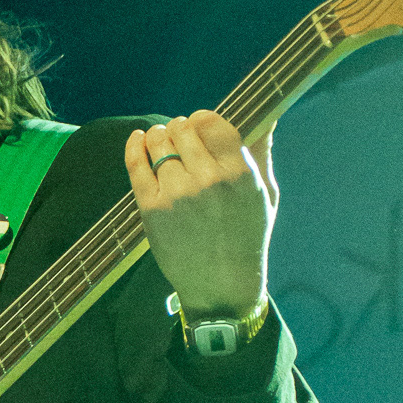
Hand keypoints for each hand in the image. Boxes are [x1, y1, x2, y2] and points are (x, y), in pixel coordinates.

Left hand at [124, 113, 276, 322]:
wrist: (221, 286)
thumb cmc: (247, 237)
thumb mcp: (264, 194)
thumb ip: (261, 152)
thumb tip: (268, 116)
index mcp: (239, 173)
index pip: (211, 122)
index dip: (202, 119)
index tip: (200, 127)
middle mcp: (207, 180)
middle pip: (182, 129)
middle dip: (180, 129)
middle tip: (180, 138)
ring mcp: (177, 194)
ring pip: (158, 143)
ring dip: (158, 137)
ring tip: (162, 142)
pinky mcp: (152, 209)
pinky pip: (136, 166)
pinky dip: (134, 147)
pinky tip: (138, 140)